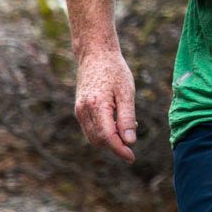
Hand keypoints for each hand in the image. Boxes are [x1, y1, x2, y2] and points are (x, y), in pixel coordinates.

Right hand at [74, 44, 136, 162]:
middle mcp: (83, 111)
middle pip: (99, 140)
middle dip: (115, 145)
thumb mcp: (126, 93)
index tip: (131, 158)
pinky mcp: (79, 109)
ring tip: (126, 127)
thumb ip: (127, 118)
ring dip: (109, 139)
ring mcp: (79, 110)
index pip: (107, 137)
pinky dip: (103, 132)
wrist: (95, 54)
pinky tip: (116, 122)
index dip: (120, 150)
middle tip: (131, 139)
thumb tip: (129, 141)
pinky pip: (90, 129)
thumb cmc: (114, 70)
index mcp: (96, 106)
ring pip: (93, 137)